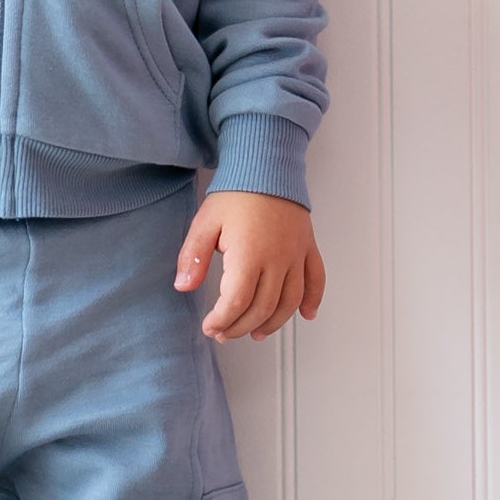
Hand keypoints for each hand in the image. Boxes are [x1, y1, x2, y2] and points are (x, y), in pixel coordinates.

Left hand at [177, 191, 325, 340]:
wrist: (268, 166)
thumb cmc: (236, 192)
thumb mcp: (205, 222)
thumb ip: (192, 257)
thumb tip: (183, 286)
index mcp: (250, 254)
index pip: (237, 302)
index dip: (222, 321)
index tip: (210, 327)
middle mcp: (277, 259)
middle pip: (263, 308)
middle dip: (241, 327)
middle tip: (224, 332)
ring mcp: (296, 255)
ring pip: (290, 302)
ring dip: (273, 323)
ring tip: (256, 332)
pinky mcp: (307, 248)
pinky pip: (316, 280)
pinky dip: (313, 301)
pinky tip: (305, 316)